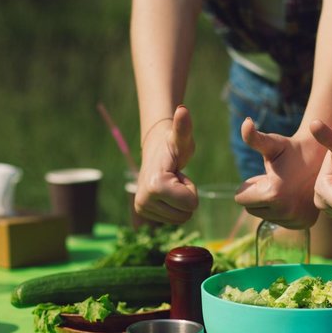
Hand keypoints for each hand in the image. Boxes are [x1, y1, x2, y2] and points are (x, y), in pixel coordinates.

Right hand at [134, 105, 197, 222]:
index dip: (191, 189)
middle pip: (186, 215)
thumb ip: (183, 127)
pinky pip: (171, 222)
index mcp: (155, 186)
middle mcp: (143, 200)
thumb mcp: (182, 138)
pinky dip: (172, 208)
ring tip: (171, 184)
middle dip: (186, 197)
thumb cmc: (173, 144)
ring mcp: (140, 208)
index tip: (179, 175)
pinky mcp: (141, 214)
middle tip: (176, 180)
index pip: (191, 204)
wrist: (155, 150)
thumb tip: (182, 110)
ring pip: (180, 220)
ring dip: (179, 203)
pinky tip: (166, 193)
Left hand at [234, 117, 322, 228]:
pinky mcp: (304, 224)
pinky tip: (294, 196)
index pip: (240, 199)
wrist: (322, 158)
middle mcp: (285, 211)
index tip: (267, 175)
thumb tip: (246, 122)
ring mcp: (296, 220)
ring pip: (265, 217)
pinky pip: (280, 221)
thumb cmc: (292, 149)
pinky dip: (282, 211)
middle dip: (258, 196)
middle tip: (276, 180)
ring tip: (286, 187)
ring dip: (270, 204)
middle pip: (251, 210)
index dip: (249, 185)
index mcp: (273, 194)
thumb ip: (254, 137)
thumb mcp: (273, 143)